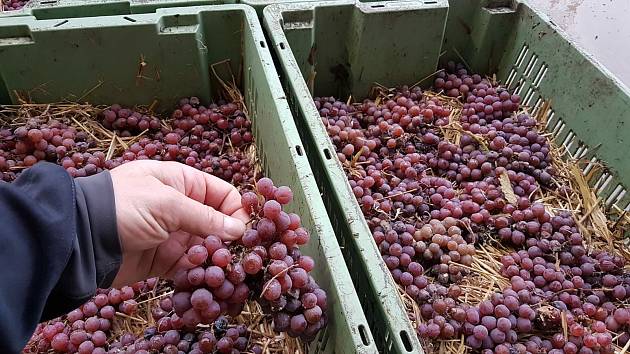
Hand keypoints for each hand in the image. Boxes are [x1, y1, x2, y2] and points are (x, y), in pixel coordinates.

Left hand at [108, 160, 248, 286]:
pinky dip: (199, 272)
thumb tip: (239, 229)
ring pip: (208, 247)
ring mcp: (174, 235)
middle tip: (234, 254)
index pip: (222, 194)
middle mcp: (181, 207)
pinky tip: (201, 277)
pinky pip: (191, 267)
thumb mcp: (167, 204)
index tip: (246, 230)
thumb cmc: (122, 207)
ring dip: (215, 258)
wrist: (82, 239)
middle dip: (229, 238)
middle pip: (219, 223)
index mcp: (182, 182)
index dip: (237, 210)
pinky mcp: (165, 260)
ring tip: (217, 268)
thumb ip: (205, 217)